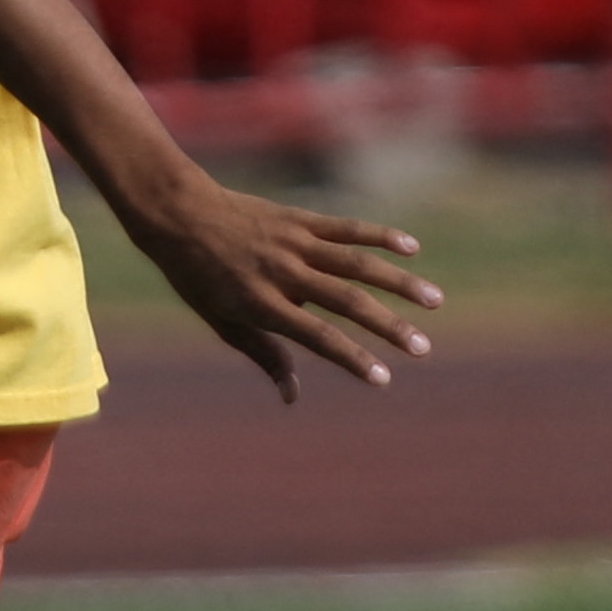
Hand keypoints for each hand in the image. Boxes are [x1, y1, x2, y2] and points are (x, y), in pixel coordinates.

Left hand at [118, 171, 440, 400]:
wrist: (178, 214)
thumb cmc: (197, 276)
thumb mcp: (222, 321)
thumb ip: (264, 355)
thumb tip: (291, 396)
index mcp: (262, 304)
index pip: (317, 337)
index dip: (352, 359)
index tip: (383, 378)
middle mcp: (283, 274)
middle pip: (346, 302)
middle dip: (388, 327)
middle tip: (422, 347)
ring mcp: (294, 243)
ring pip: (357, 263)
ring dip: (399, 282)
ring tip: (433, 300)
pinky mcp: (299, 219)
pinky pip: (346, 227)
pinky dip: (380, 235)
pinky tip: (411, 247)